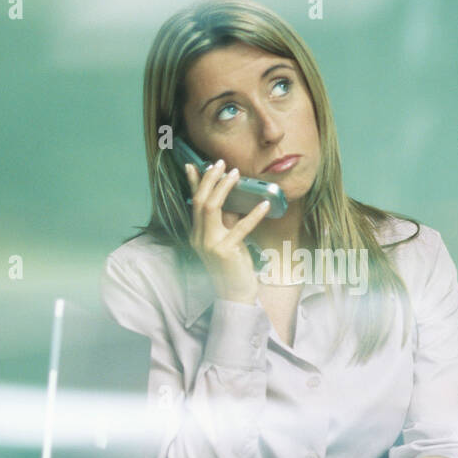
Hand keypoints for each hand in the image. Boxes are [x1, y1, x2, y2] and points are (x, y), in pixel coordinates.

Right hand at [183, 160, 271, 303]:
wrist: (235, 294)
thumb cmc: (234, 267)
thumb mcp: (228, 239)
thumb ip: (227, 222)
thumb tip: (232, 200)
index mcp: (197, 234)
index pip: (193, 203)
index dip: (195, 183)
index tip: (195, 164)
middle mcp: (198, 238)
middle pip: (199, 201)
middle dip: (209, 179)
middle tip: (220, 163)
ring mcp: (209, 245)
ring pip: (211, 208)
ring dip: (224, 188)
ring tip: (235, 174)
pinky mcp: (225, 252)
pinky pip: (240, 228)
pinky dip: (253, 215)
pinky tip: (264, 204)